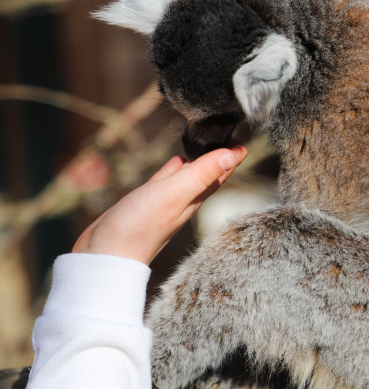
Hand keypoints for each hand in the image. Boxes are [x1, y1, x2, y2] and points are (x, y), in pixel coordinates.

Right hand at [72, 146, 247, 264]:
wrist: (105, 254)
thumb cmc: (140, 226)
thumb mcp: (175, 194)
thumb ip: (202, 174)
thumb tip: (233, 154)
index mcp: (195, 197)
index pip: (220, 172)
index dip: (232, 155)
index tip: (242, 136)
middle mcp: (184, 198)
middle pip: (208, 172)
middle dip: (219, 154)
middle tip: (228, 133)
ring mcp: (165, 200)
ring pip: (188, 174)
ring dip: (198, 159)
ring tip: (207, 141)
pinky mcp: (147, 200)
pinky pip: (166, 180)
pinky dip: (174, 167)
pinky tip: (177, 159)